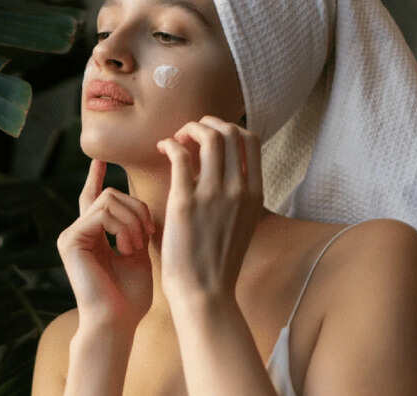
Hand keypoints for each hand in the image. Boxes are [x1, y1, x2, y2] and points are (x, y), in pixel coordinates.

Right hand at [56, 159, 155, 329]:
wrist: (117, 323)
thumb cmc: (130, 297)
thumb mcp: (138, 255)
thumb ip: (136, 228)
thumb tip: (140, 204)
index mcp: (93, 236)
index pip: (95, 198)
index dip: (96, 176)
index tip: (101, 159)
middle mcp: (78, 232)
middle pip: (111, 194)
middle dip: (137, 210)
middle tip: (147, 236)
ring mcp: (71, 235)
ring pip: (109, 199)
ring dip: (133, 220)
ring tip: (138, 246)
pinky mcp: (70, 239)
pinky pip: (102, 212)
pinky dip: (123, 226)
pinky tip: (128, 247)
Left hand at [156, 115, 263, 301]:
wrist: (204, 293)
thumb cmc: (215, 261)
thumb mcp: (239, 223)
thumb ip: (234, 195)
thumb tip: (217, 168)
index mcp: (254, 193)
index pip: (251, 139)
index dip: (229, 128)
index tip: (209, 137)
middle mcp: (238, 189)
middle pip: (230, 131)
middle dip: (207, 123)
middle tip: (189, 134)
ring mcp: (214, 194)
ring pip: (207, 136)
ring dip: (189, 129)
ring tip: (176, 140)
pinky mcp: (186, 201)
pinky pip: (180, 154)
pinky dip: (170, 143)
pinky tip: (162, 148)